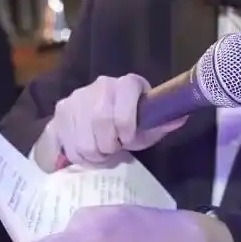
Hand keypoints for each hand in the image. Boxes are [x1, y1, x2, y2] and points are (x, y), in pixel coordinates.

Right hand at [33, 74, 185, 171]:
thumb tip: (180, 117)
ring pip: (82, 140)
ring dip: (94, 155)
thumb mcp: (148, 124)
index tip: (128, 140)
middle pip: (100, 122)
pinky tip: (86, 151)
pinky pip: (67, 144)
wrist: (94, 113)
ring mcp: (76, 98)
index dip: (127, 128)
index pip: (124, 106)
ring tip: (101, 151)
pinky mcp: (60, 112)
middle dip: (108, 146)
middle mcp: (100, 85)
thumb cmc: (128, 123)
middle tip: (113, 149)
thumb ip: (162, 123)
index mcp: (127, 84)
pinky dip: (79, 156)